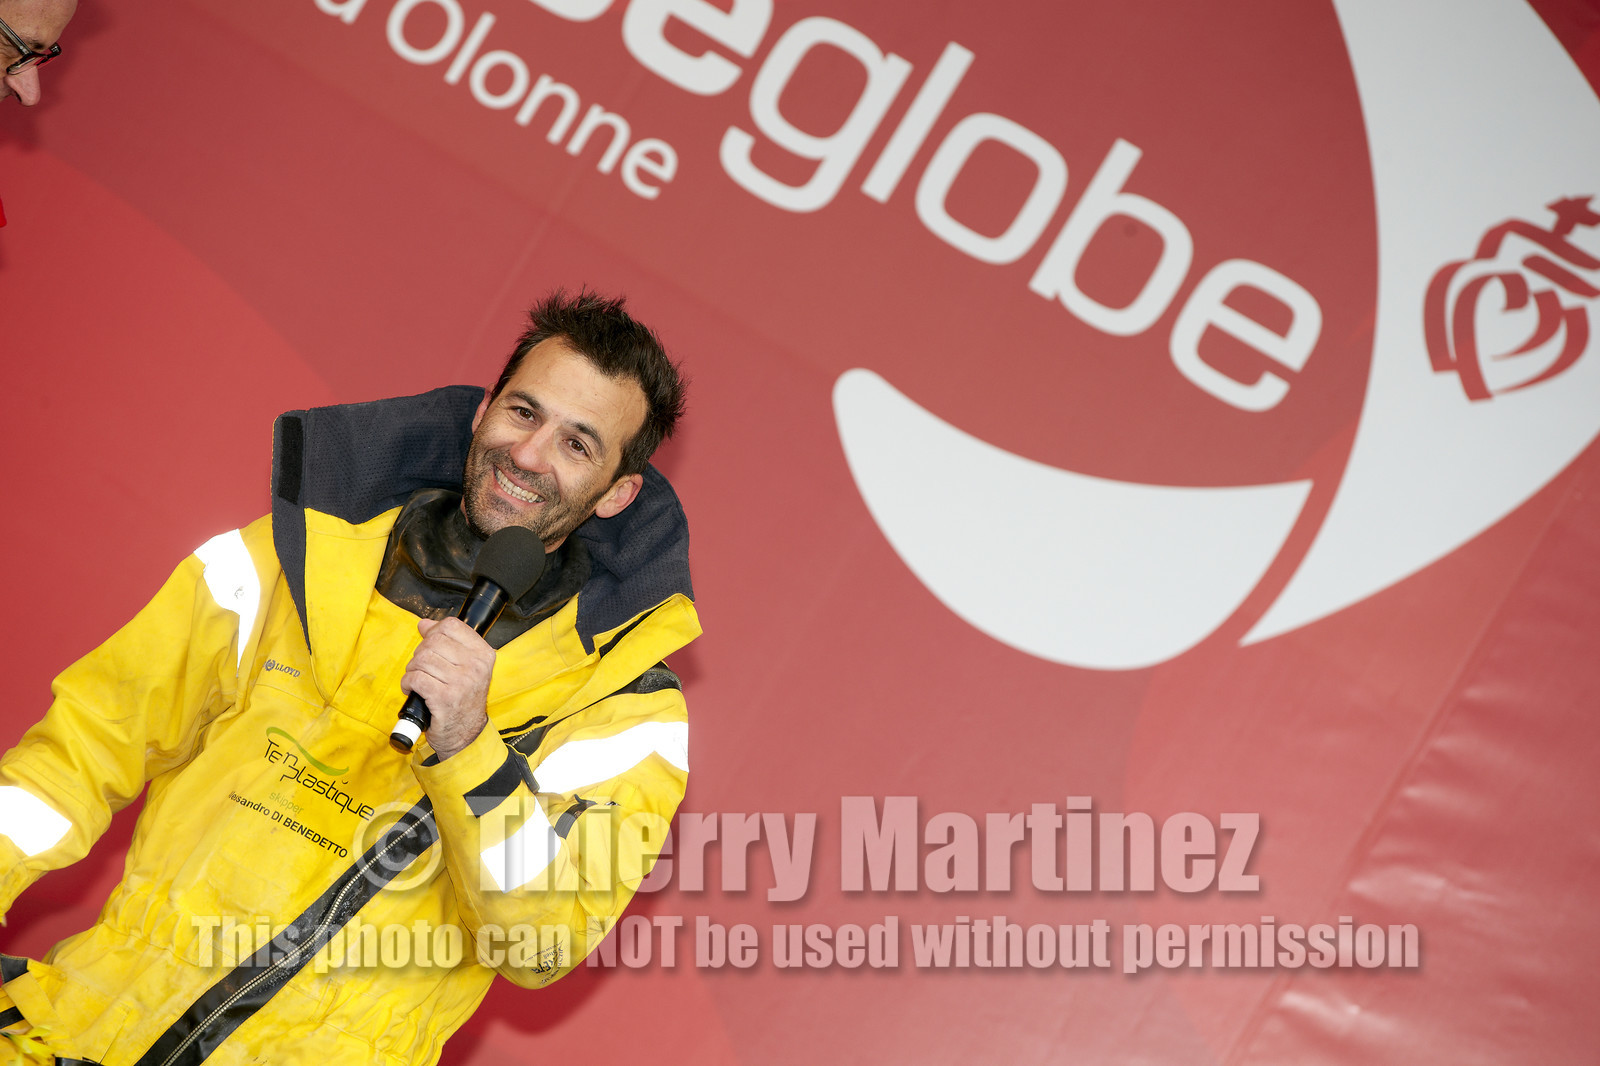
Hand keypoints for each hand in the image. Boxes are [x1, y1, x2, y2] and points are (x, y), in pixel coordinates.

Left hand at [401, 617, 493, 759]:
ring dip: (412, 670)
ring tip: (418, 680)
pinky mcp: (444, 698)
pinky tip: (412, 689)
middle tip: (422, 668)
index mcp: (483, 654)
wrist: (465, 734)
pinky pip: (416, 678)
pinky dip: (407, 683)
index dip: (433, 632)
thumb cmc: (463, 700)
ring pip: (421, 660)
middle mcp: (475, 666)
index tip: (430, 646)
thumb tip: (424, 624)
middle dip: (420, 654)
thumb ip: (447, 643)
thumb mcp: (464, 668)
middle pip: (433, 641)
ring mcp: (461, 682)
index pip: (451, 625)